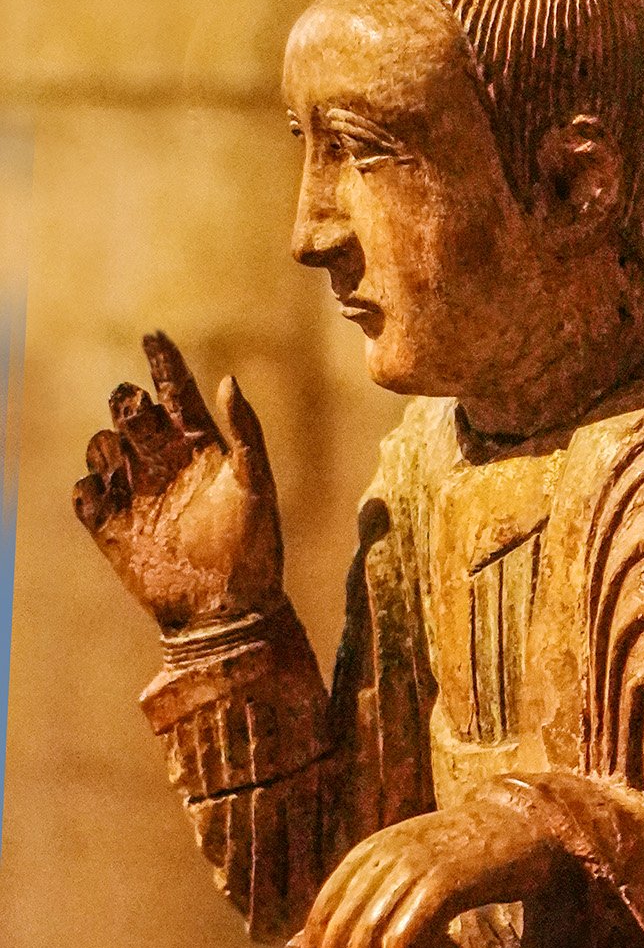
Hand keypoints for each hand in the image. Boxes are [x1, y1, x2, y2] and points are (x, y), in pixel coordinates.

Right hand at [73, 333, 283, 634]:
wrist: (227, 613)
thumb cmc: (254, 551)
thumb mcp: (257, 486)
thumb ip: (245, 433)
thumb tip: (228, 379)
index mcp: (201, 448)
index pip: (175, 393)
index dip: (163, 362)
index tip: (153, 335)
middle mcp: (164, 464)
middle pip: (130, 412)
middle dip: (127, 406)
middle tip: (138, 419)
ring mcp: (136, 494)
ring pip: (102, 446)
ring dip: (107, 446)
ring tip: (127, 467)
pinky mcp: (111, 528)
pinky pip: (83, 494)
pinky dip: (88, 489)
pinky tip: (107, 499)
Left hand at [298, 785, 571, 947]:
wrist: (528, 825)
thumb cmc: (474, 856)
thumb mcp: (418, 859)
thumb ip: (387, 885)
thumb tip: (356, 942)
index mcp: (371, 851)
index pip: (323, 910)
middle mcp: (384, 857)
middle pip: (341, 931)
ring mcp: (414, 869)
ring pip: (368, 941)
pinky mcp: (445, 886)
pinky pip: (403, 942)